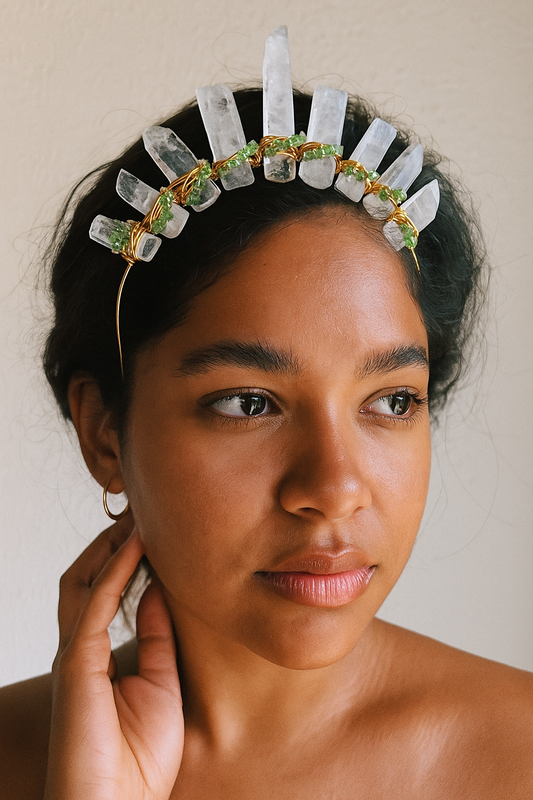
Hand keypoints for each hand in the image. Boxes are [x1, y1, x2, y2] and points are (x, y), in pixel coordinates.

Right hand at [44, 519, 183, 799]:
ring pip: (84, 581)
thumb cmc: (139, 759)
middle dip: (110, 543)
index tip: (151, 529)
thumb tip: (162, 589)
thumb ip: (157, 636)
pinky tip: (136, 545)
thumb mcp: (161, 682)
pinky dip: (116, 569)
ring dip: (109, 546)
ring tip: (136, 517)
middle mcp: (80, 649)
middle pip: (86, 579)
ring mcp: (75, 654)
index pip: (105, 593)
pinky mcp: (77, 662)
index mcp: (96, 657)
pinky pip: (97, 603)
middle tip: (139, 512)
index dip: (124, 558)